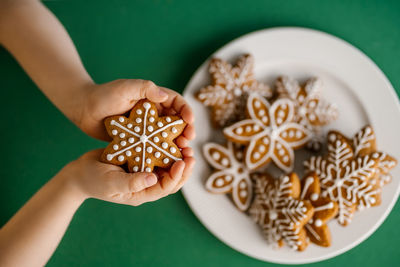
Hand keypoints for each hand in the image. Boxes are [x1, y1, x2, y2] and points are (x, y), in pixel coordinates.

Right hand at [59, 148, 194, 205]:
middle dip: (183, 167)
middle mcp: (146, 184)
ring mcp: (144, 173)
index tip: (183, 162)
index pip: (165, 187)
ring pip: (167, 167)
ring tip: (185, 144)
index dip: (177, 176)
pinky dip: (165, 148)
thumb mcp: (110, 182)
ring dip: (177, 156)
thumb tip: (154, 179)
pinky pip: (157, 156)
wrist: (79, 173)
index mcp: (141, 193)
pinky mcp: (140, 161)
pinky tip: (170, 137)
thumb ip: (131, 182)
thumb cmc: (92, 180)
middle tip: (191, 152)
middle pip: (172, 179)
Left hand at [78, 79, 194, 144]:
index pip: (177, 102)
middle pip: (176, 121)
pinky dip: (161, 153)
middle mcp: (153, 111)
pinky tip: (164, 161)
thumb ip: (144, 88)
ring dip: (175, 144)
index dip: (186, 111)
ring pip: (167, 135)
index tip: (190, 122)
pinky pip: (153, 145)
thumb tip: (165, 95)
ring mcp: (146, 126)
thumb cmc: (102, 96)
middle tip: (187, 141)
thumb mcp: (124, 88)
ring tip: (180, 153)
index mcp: (153, 97)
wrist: (83, 110)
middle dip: (185, 131)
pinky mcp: (139, 139)